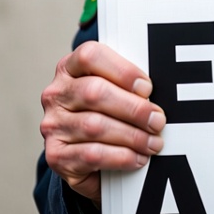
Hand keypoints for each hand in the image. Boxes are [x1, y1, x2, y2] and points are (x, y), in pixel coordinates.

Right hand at [40, 41, 165, 202]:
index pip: (90, 56)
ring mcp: (53, 125)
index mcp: (70, 67)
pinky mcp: (56, 156)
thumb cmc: (107, 108)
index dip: (122, 71)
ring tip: (154, 142)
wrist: (83, 149)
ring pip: (95, 126)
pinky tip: (138, 158)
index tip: (147, 87)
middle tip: (158, 120)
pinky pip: (91, 155)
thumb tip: (161, 89)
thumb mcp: (115, 87)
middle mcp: (56, 94)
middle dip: (134, 108)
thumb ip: (128, 81)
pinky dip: (120, 157)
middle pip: (95, 92)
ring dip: (132, 136)